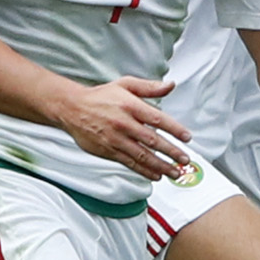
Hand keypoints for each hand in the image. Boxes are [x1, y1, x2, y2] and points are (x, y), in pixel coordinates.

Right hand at [55, 76, 192, 179]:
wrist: (72, 108)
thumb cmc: (100, 97)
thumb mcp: (125, 85)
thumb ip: (149, 87)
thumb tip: (170, 85)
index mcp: (130, 106)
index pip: (158, 119)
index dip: (175, 129)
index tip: (187, 137)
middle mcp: (124, 123)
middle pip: (152, 140)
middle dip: (171, 152)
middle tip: (184, 159)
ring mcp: (115, 139)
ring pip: (142, 155)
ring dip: (161, 165)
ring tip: (174, 172)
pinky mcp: (108, 150)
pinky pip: (129, 163)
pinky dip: (144, 170)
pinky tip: (155, 174)